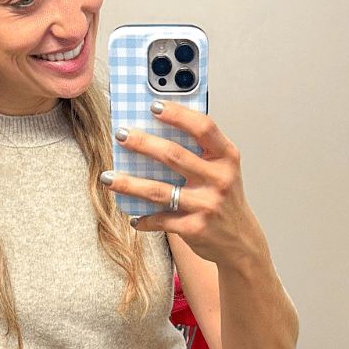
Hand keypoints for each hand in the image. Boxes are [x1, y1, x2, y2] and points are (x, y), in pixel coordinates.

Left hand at [103, 101, 261, 268]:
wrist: (241, 241)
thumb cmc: (225, 199)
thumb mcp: (222, 170)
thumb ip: (199, 151)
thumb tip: (155, 130)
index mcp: (226, 158)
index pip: (203, 128)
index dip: (177, 115)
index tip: (153, 106)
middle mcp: (219, 180)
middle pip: (174, 155)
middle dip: (142, 143)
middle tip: (121, 135)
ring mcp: (206, 205)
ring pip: (159, 190)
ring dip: (129, 183)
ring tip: (108, 177)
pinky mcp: (195, 228)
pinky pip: (161, 219)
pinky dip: (144, 218)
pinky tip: (133, 216)